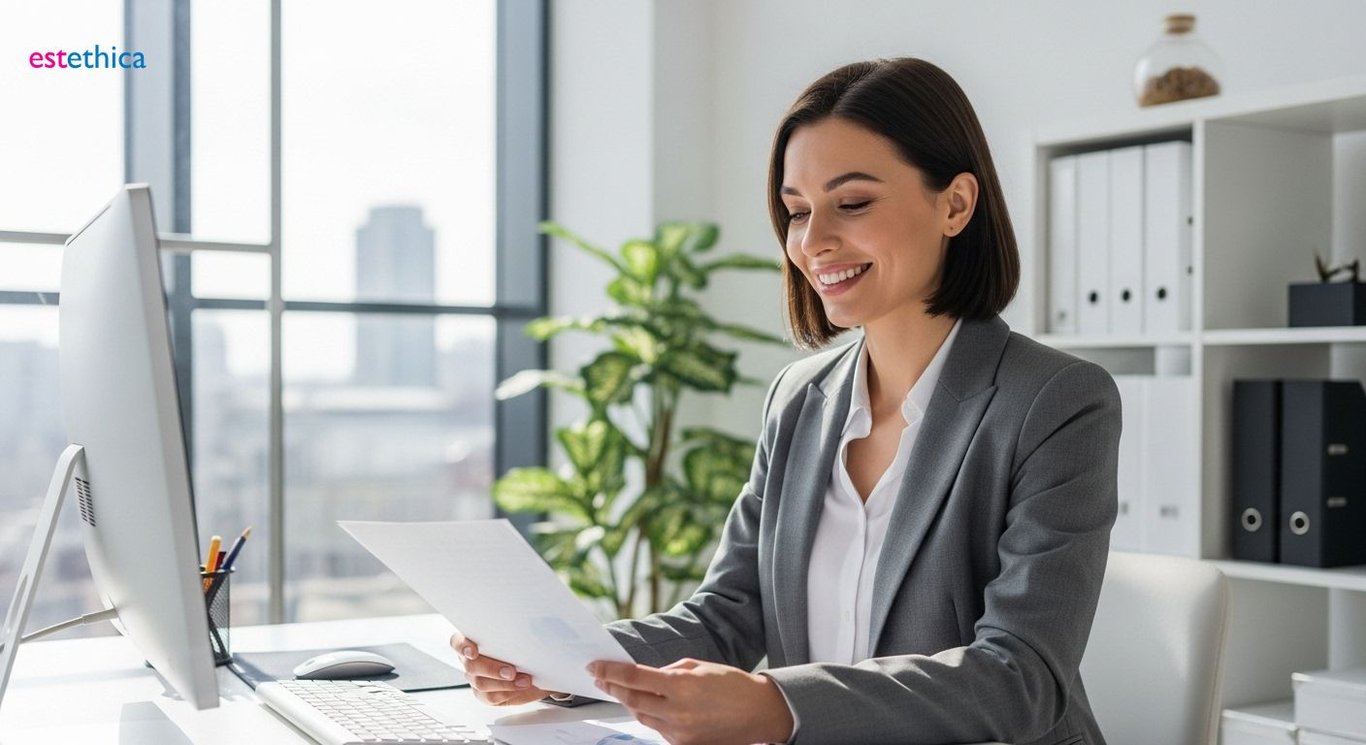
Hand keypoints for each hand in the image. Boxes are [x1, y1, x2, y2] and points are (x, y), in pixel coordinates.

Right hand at [449, 631, 556, 705]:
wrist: (535, 668)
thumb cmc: (523, 647)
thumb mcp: (522, 636)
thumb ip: (516, 633)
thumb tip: (529, 630)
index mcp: (474, 640)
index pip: (458, 642)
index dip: (463, 646)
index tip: (473, 652)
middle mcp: (471, 660)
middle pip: (470, 666)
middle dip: (492, 669)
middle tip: (511, 671)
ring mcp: (476, 678)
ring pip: (481, 683)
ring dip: (504, 683)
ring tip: (524, 680)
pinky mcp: (484, 694)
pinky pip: (490, 697)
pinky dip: (507, 692)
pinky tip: (520, 687)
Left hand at [588, 658, 794, 744]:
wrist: (760, 713)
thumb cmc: (733, 685)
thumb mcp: (699, 666)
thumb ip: (669, 671)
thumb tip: (646, 676)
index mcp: (682, 687)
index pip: (635, 678)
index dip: (611, 672)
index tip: (596, 666)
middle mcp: (678, 712)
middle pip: (632, 700)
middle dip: (613, 687)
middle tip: (600, 677)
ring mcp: (680, 733)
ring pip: (642, 717)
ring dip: (629, 702)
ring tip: (620, 689)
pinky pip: (658, 729)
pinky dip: (651, 716)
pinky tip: (649, 705)